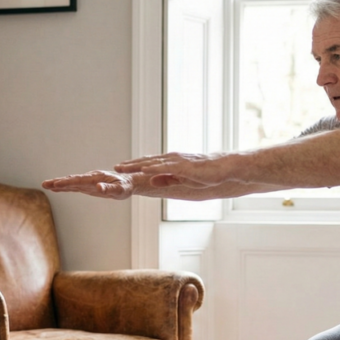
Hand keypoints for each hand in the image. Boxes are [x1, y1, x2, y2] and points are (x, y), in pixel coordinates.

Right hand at [41, 171, 133, 199]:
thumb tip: (98, 187)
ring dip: (59, 184)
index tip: (57, 184)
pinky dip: (65, 187)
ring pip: (71, 182)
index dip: (68, 182)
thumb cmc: (125, 187)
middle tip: (45, 184)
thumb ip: (109, 189)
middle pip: (71, 180)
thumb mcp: (120, 190)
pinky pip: (74, 186)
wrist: (127, 182)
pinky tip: (56, 189)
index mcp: (96, 178)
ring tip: (46, 185)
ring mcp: (88, 182)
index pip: (79, 180)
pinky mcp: (88, 186)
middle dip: (58, 182)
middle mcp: (90, 178)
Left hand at [114, 152, 232, 188]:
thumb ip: (167, 179)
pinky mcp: (184, 166)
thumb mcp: (182, 179)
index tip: (122, 168)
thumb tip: (151, 180)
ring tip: (124, 168)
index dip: (135, 166)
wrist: (223, 169)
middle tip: (116, 167)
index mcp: (171, 162)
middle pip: (147, 161)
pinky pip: (166, 167)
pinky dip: (153, 168)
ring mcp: (177, 161)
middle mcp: (172, 159)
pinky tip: (143, 169)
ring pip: (153, 162)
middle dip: (131, 164)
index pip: (150, 163)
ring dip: (137, 165)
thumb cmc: (205, 174)